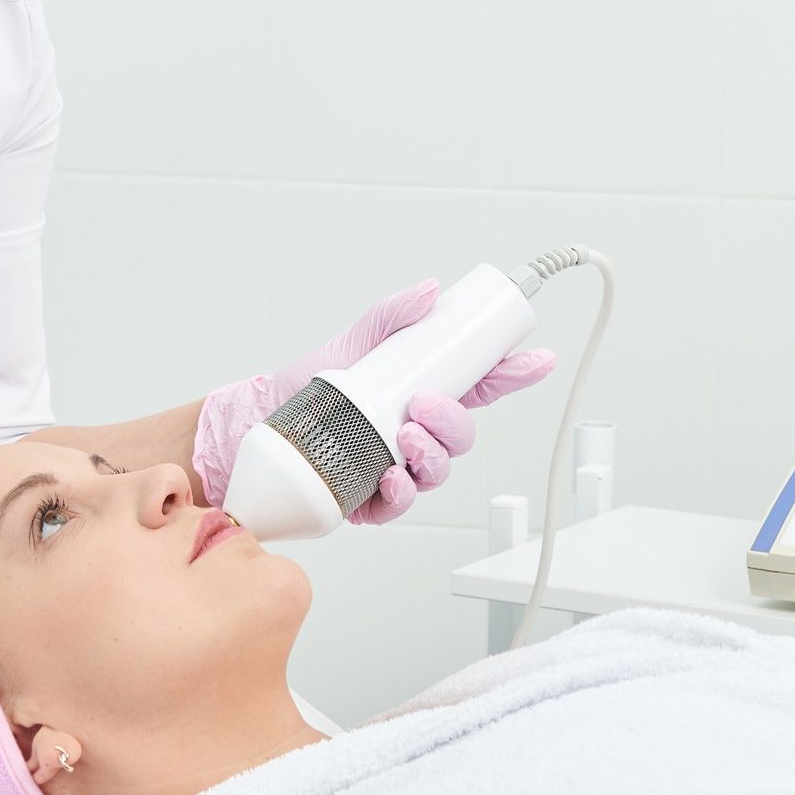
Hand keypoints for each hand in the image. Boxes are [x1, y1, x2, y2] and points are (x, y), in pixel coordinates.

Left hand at [192, 279, 556, 522]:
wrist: (258, 423)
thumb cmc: (307, 387)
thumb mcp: (353, 342)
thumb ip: (392, 315)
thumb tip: (429, 290)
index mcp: (421, 394)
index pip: (479, 385)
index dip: (512, 374)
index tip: (536, 360)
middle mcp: (415, 432)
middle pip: (462, 436)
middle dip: (454, 424)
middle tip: (424, 407)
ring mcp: (397, 466)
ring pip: (438, 471)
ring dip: (430, 456)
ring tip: (403, 437)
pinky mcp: (371, 499)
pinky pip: (401, 503)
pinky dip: (402, 493)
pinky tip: (391, 478)